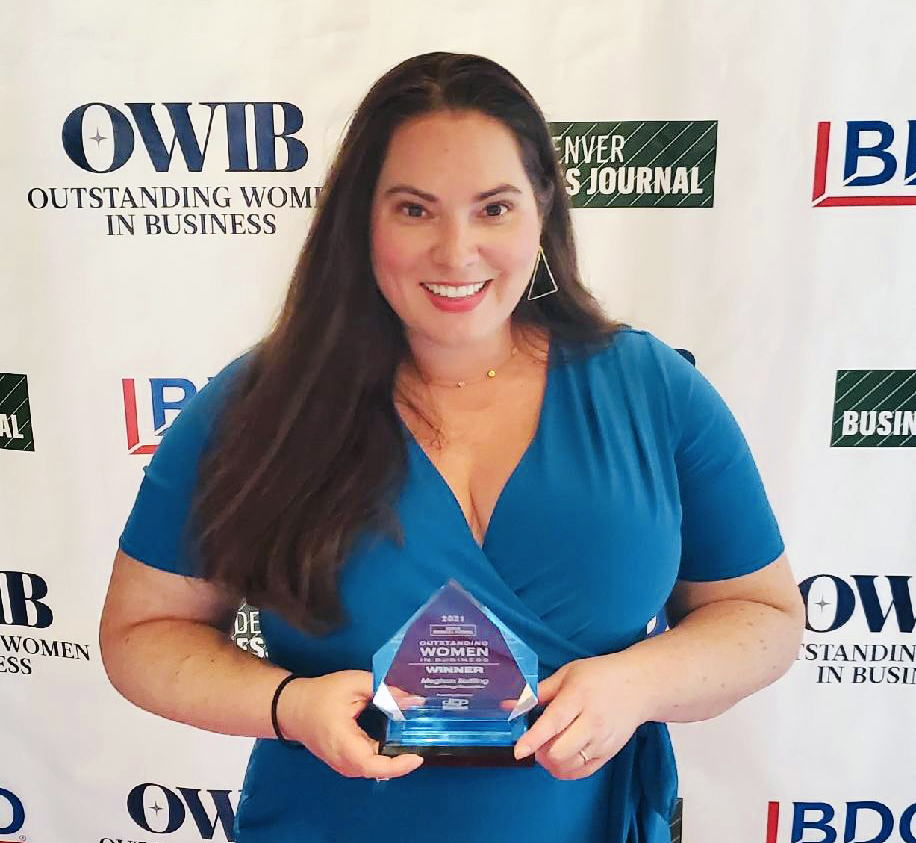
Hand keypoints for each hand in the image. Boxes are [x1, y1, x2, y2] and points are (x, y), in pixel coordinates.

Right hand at [277, 670, 423, 778]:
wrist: (293, 707)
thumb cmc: (321, 695)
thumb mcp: (354, 684)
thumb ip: (385, 691)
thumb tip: (414, 701)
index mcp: (343, 743)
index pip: (373, 765)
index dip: (397, 766)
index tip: (417, 756)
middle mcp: (343, 761)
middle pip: (378, 769)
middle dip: (402, 759)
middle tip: (420, 741)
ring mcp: (343, 765)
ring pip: (375, 769)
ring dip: (394, 759)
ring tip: (412, 741)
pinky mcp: (345, 762)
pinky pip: (369, 764)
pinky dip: (385, 756)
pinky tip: (396, 742)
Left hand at [511, 655, 648, 779]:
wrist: (639, 686)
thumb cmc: (599, 675)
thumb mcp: (567, 674)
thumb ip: (538, 692)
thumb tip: (509, 704)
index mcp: (578, 696)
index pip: (553, 723)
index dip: (533, 739)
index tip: (518, 750)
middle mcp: (592, 721)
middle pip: (559, 751)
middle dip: (540, 751)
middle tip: (536, 741)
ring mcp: (602, 740)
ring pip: (569, 765)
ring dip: (551, 762)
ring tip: (548, 747)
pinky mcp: (609, 753)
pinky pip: (583, 772)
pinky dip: (566, 771)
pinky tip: (561, 758)